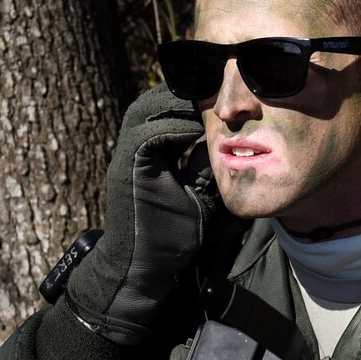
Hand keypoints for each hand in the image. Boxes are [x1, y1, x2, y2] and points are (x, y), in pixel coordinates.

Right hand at [63, 85, 228, 345]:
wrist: (145, 269)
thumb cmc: (173, 239)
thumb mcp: (201, 196)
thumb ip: (208, 169)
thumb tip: (233, 145)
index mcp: (150, 151)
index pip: (170, 108)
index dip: (195, 97)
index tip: (225, 95)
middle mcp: (134, 147)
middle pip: (157, 99)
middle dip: (188, 92)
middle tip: (220, 90)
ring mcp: (127, 156)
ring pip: (149, 108)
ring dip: (179, 103)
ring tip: (210, 103)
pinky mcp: (127, 168)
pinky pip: (147, 133)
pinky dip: (172, 126)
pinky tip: (198, 127)